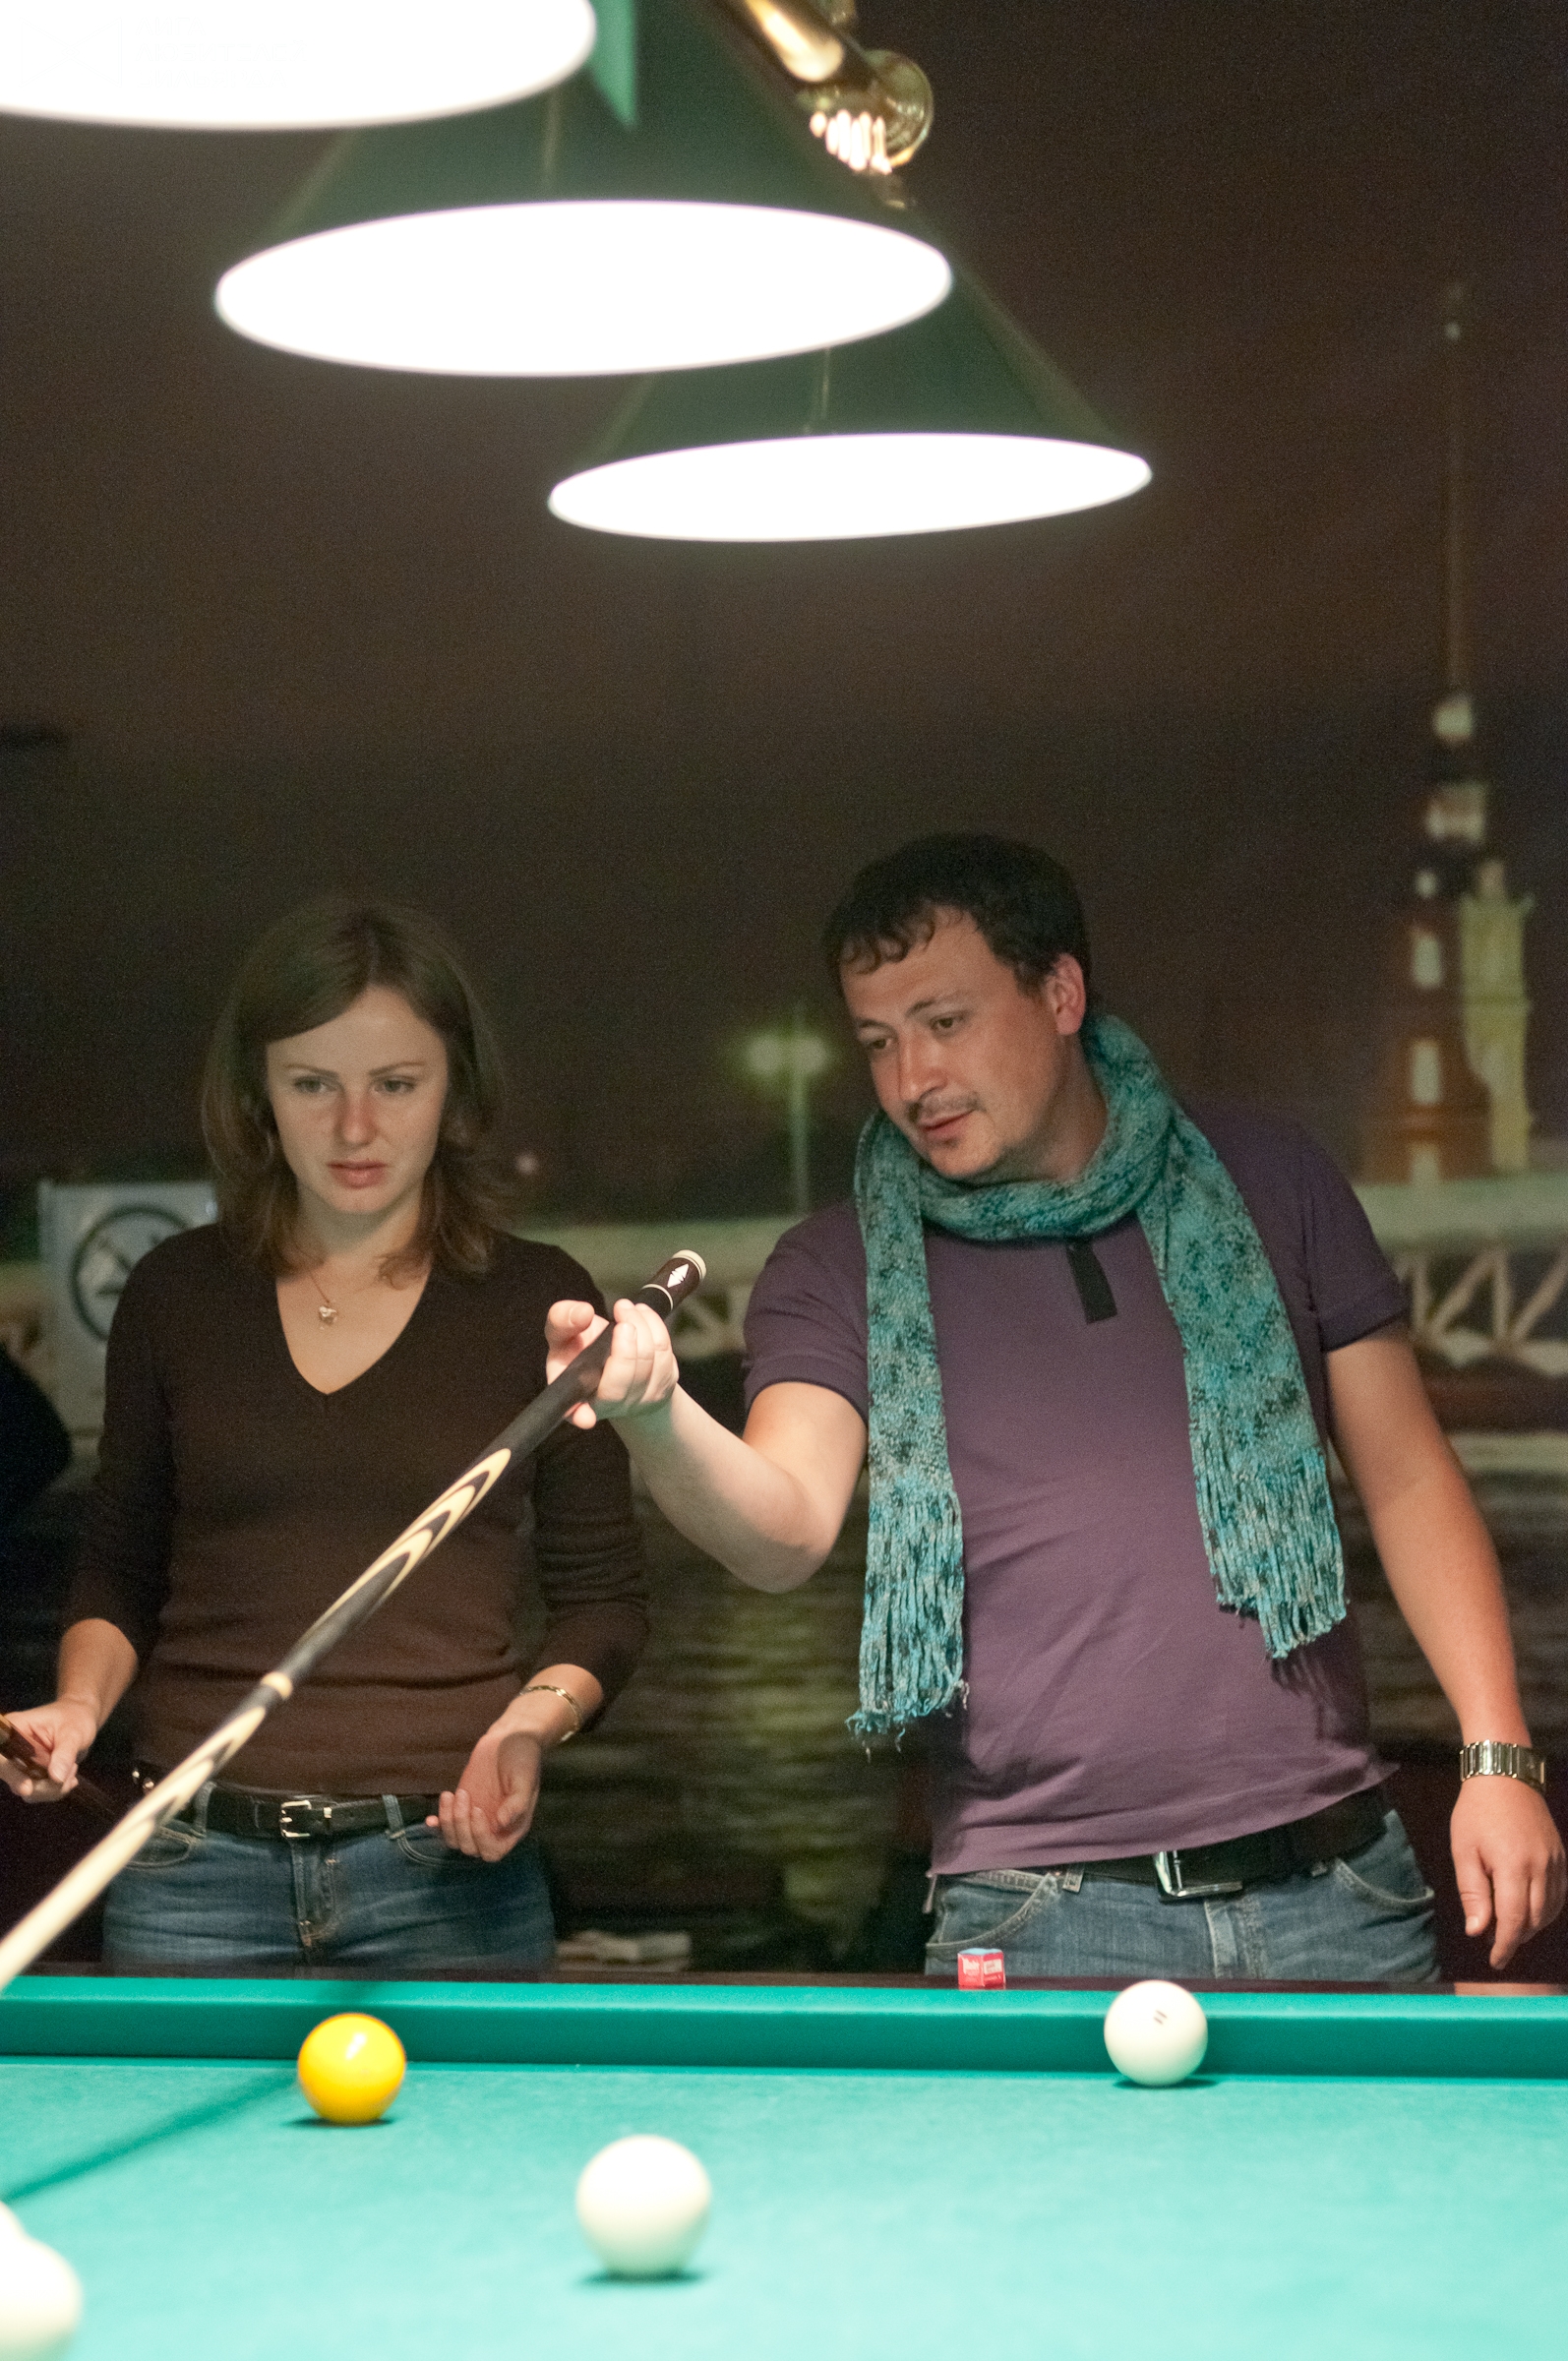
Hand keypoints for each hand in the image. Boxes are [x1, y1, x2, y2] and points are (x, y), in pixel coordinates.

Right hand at [0, 1699, 97, 1802]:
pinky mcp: (29, 1774)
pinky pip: (37, 1793)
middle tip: (71, 1770)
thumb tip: (56, 1778)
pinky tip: (69, 1775)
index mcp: (15, 1728)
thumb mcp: (73, 1733)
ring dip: (54, 1788)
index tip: (27, 1788)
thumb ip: (64, 1754)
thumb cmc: (75, 1718)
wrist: (82, 1720)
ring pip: (26, 1791)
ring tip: (72, 1767)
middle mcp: (12, 1747)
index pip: (2, 1757)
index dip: (9, 1773)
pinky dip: (56, 1790)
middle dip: (43, 1784)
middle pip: (12, 1777)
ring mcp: (20, 1763)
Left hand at [428, 1727, 544, 1862]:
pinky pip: (446, 1826)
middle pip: (470, 1848)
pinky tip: (430, 1819)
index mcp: (512, 1827)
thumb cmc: (523, 1758)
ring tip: (452, 1794)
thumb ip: (517, 1803)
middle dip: (461, 1826)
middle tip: (464, 1794)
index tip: (478, 1810)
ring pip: (455, 1839)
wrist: (509, 1739)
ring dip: (448, 1822)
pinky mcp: (461, 1807)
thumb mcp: (525, 1779)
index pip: (493, 1851)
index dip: (481, 1837)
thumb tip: (501, 1823)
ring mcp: (476, 1819)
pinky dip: (437, 1825)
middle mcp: (494, 1829)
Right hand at [545, 1297, 679, 1431]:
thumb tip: (583, 1313)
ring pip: (649, 1364)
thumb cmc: (582, 1349)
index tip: (585, 1418)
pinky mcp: (662, 1388)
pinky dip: (656, 1328)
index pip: (576, 1413)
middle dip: (625, 1346)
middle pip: (620, 1383)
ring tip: (628, 1307)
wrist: (613, 1360)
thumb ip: (562, 1320)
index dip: (580, 1416)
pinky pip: (665, 1355)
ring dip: (642, 1326)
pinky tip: (642, 1315)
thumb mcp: (563, 1334)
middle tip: (620, 1311)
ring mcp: (638, 1401)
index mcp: (575, 1397)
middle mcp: (607, 1406)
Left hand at [1451, 1775, 1566, 1968]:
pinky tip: (1528, 1911)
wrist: (1505, 1777)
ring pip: (1550, 1911)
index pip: (1513, 1919)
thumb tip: (1476, 1931)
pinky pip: (1559, 1895)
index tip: (1495, 1960)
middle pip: (1534, 1919)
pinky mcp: (1562, 1857)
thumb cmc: (1476, 1814)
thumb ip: (1472, 1893)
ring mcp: (1556, 1862)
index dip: (1505, 1945)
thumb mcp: (1464, 1851)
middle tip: (1493, 1941)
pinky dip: (1545, 1910)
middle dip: (1515, 1937)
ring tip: (1507, 1927)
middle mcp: (1541, 1867)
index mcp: (1513, 1865)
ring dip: (1530, 1926)